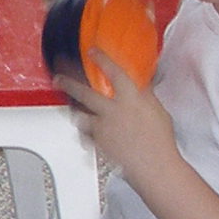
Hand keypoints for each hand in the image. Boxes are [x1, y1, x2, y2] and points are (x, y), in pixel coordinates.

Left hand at [56, 54, 177, 189]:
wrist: (154, 167)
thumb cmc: (160, 142)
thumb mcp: (158, 111)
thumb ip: (145, 96)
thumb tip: (141, 86)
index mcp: (131, 99)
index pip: (114, 72)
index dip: (102, 59)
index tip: (92, 52)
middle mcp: (113, 110)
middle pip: (84, 92)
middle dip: (68, 82)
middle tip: (59, 76)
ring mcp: (103, 127)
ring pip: (79, 114)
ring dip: (72, 108)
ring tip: (67, 104)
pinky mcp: (98, 143)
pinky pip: (85, 134)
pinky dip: (83, 131)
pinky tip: (81, 128)